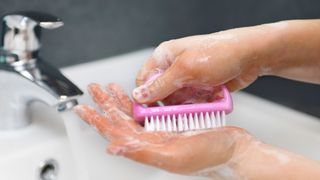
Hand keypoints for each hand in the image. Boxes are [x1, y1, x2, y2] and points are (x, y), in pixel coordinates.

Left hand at [74, 83, 254, 177]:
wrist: (233, 150)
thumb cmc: (209, 157)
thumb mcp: (173, 156)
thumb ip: (141, 152)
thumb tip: (113, 147)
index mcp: (147, 148)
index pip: (114, 132)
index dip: (97, 120)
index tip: (83, 108)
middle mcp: (151, 140)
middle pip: (121, 120)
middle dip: (105, 104)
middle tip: (94, 89)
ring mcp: (161, 131)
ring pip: (134, 113)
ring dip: (121, 100)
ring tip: (110, 88)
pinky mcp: (172, 123)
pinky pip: (151, 109)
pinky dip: (142, 99)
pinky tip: (137, 94)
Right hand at [133, 20, 319, 103]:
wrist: (251, 56)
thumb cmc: (220, 53)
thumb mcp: (186, 70)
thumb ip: (160, 85)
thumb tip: (139, 96)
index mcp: (165, 57)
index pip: (144, 80)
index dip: (145, 97)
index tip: (149, 113)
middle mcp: (174, 68)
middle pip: (160, 94)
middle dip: (169, 104)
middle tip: (178, 110)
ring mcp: (188, 79)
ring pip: (177, 101)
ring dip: (186, 106)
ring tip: (198, 103)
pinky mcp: (200, 87)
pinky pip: (192, 103)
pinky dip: (198, 105)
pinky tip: (208, 100)